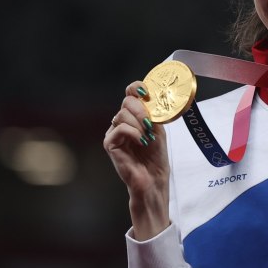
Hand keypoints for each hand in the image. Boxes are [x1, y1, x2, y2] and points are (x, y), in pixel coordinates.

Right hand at [103, 81, 169, 239]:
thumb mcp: (159, 130)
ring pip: (122, 114)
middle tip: (151, 122)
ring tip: (148, 137)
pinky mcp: (109, 143)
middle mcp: (121, 122)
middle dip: (141, 109)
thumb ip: (155, 113)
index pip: (130, 93)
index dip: (137, 88)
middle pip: (126, 101)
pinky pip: (119, 128)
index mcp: (133, 116)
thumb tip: (155, 96)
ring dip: (139, 123)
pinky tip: (142, 141)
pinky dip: (133, 133)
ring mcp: (114, 133)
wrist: (153, 180)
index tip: (148, 92)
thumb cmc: (156, 157)